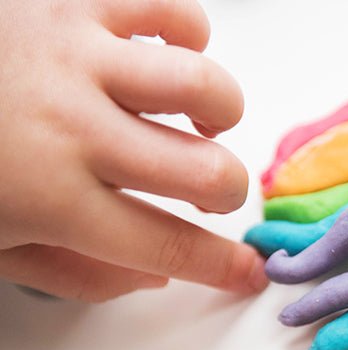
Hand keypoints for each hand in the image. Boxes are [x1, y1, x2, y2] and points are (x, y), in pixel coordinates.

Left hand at [0, 0, 267, 300]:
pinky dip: (187, 36)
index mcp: (48, 198)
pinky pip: (171, 10)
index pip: (169, 248)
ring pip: (205, 88)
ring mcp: (75, 54)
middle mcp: (73, 126)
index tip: (248, 272)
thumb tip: (152, 275)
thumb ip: (76, 274)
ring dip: (219, 116)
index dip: (222, 269)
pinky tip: (162, 57)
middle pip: (207, 175)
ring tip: (198, 124)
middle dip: (228, 196)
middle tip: (208, 194)